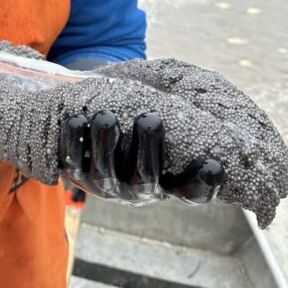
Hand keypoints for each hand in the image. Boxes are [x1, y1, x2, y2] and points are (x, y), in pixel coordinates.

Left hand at [59, 110, 223, 203]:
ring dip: (104, 144)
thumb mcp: (168, 139)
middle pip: (144, 179)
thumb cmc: (143, 139)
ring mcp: (104, 185)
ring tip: (106, 116)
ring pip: (104, 172)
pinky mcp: (76, 173)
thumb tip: (215, 94)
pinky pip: (71, 160)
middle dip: (147, 150)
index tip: (215, 165)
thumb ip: (184, 125)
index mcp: (165, 184)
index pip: (191, 192)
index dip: (204, 184)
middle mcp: (136, 190)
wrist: (96, 148)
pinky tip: (74, 118)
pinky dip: (72, 140)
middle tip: (150, 118)